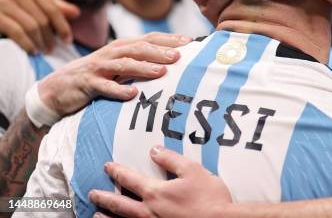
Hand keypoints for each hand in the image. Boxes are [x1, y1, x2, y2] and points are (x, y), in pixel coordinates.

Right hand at [0, 0, 79, 53]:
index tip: (68, 40)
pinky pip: (16, 31)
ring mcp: (1, 0)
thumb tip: (77, 12)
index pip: (52, 9)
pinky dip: (27, 43)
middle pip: (42, 19)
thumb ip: (51, 7)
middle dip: (50, 36)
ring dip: (40, 42)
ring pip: (31, 26)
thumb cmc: (5, 9)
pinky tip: (32, 51)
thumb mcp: (28, 4)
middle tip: (53, 49)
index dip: (63, 26)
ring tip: (43, 51)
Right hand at [37, 32, 190, 116]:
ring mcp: (99, 67)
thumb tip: (174, 63)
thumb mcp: (120, 66)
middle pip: (139, 49)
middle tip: (179, 56)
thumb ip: (141, 62)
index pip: (150, 39)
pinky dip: (119, 90)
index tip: (190, 42)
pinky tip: (132, 94)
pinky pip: (105, 87)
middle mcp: (112, 52)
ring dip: (144, 68)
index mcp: (123, 47)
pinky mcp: (88, 84)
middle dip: (160, 51)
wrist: (59, 86)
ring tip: (162, 72)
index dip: (169, 39)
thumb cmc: (98, 76)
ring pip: (124, 65)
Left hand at [89, 146, 231, 217]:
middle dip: (104, 197)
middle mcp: (149, 211)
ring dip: (107, 217)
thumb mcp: (192, 170)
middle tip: (91, 194)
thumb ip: (170, 159)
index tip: (107, 166)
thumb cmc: (209, 197)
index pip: (129, 179)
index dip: (117, 171)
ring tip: (96, 214)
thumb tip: (154, 150)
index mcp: (156, 192)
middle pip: (119, 203)